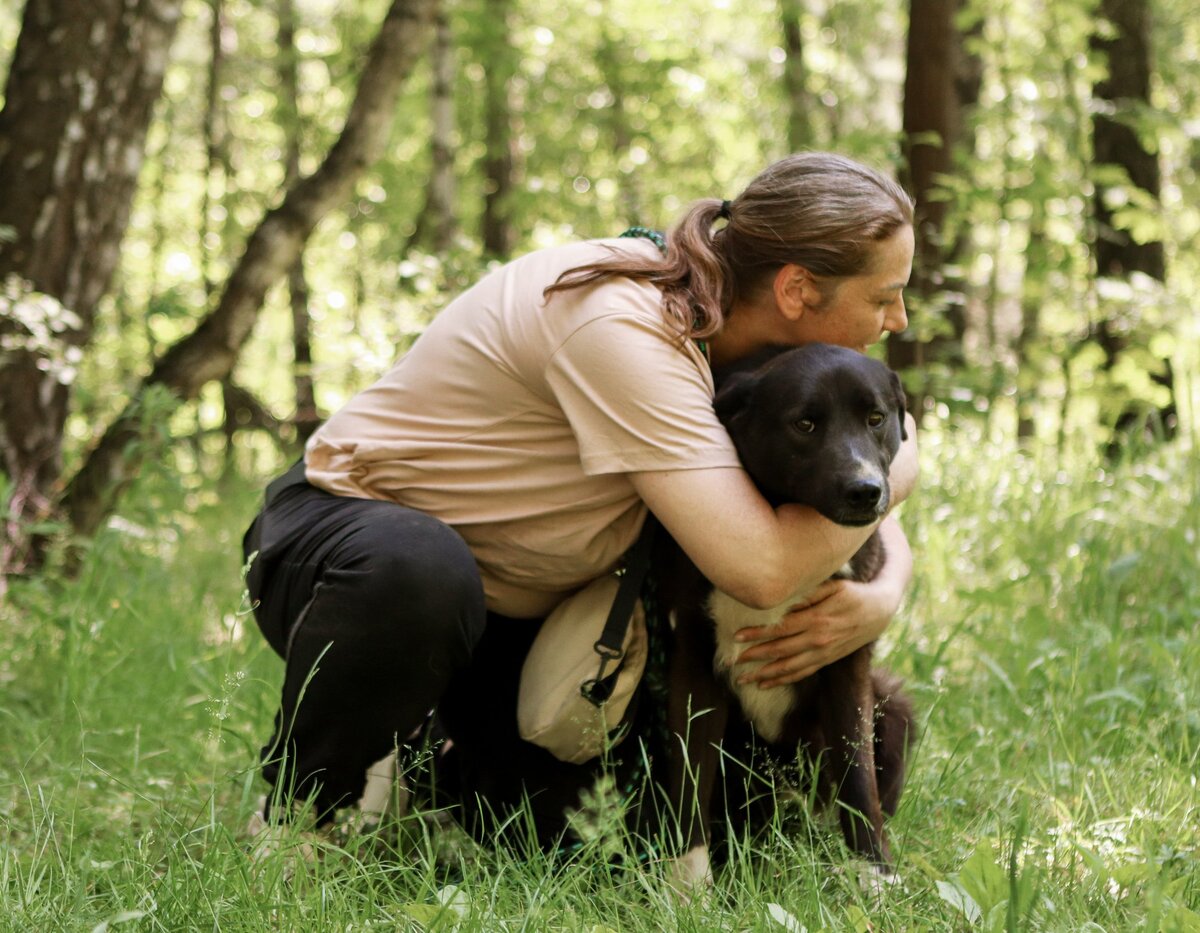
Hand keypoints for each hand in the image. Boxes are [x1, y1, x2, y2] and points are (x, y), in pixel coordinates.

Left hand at [732, 573, 901, 688]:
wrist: (880, 610)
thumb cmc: (853, 593)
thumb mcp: (833, 587)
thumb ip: (807, 595)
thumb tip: (782, 601)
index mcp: (817, 619)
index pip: (780, 629)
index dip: (757, 634)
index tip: (737, 637)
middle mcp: (818, 639)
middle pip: (780, 651)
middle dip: (754, 657)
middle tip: (733, 662)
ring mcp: (823, 653)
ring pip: (789, 667)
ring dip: (764, 674)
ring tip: (743, 679)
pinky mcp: (827, 660)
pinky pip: (801, 673)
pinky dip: (782, 680)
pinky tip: (765, 684)